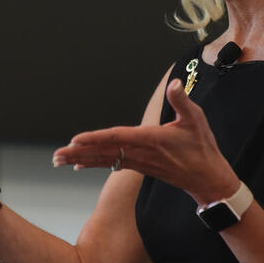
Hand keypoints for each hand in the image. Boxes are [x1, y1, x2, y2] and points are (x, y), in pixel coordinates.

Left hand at [52, 79, 239, 204]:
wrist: (207, 179)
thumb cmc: (202, 148)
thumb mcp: (196, 120)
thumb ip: (182, 101)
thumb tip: (175, 83)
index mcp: (150, 140)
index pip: (117, 138)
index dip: (95, 138)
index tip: (75, 140)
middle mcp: (140, 153)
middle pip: (103, 152)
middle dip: (78, 153)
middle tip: (56, 156)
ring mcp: (138, 161)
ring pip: (104, 159)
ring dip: (81, 159)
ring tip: (59, 160)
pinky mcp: (139, 166)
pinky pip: (111, 163)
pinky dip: (93, 162)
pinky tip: (79, 164)